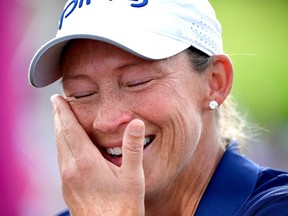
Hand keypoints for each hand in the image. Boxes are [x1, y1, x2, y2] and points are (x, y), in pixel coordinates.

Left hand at [51, 95, 144, 215]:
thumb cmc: (123, 207)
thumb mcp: (133, 177)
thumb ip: (132, 148)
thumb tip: (136, 122)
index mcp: (86, 162)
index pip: (69, 129)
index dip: (62, 112)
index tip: (56, 98)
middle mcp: (71, 169)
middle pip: (60, 136)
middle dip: (58, 117)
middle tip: (58, 103)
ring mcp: (67, 179)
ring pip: (59, 147)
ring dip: (59, 131)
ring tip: (61, 119)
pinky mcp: (67, 187)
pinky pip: (61, 159)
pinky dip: (62, 144)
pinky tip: (69, 144)